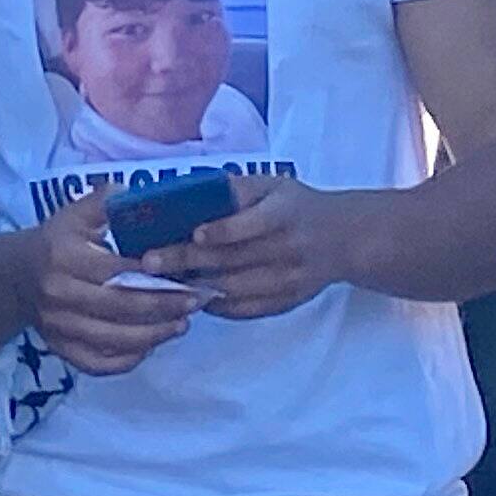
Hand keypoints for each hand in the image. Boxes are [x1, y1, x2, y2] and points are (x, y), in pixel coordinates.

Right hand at [26, 192, 197, 376]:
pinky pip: (97, 363)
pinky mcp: (59, 349)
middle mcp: (59, 295)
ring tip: (181, 325)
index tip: (187, 275)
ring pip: (112, 340)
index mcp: (65, 258)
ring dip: (153, 336)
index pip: (116, 271)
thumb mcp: (75, 214)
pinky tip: (150, 346)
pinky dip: (127, 360)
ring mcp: (57, 327)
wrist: (13, 277)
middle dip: (163, 308)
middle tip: (194, 303)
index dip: (154, 276)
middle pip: (118, 308)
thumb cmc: (56, 241)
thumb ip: (107, 201)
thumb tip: (144, 195)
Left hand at [155, 173, 366, 320]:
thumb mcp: (275, 185)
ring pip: (235, 290)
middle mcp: (289, 249)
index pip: (253, 225)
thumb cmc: (297, 206)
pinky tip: (192, 297)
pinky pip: (245, 310)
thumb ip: (238, 189)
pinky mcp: (286, 303)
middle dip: (188, 262)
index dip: (223, 231)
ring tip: (162, 282)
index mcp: (286, 214)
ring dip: (195, 287)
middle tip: (151, 262)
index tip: (193, 234)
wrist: (344, 240)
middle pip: (234, 260)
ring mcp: (289, 280)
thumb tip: (189, 194)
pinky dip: (215, 305)